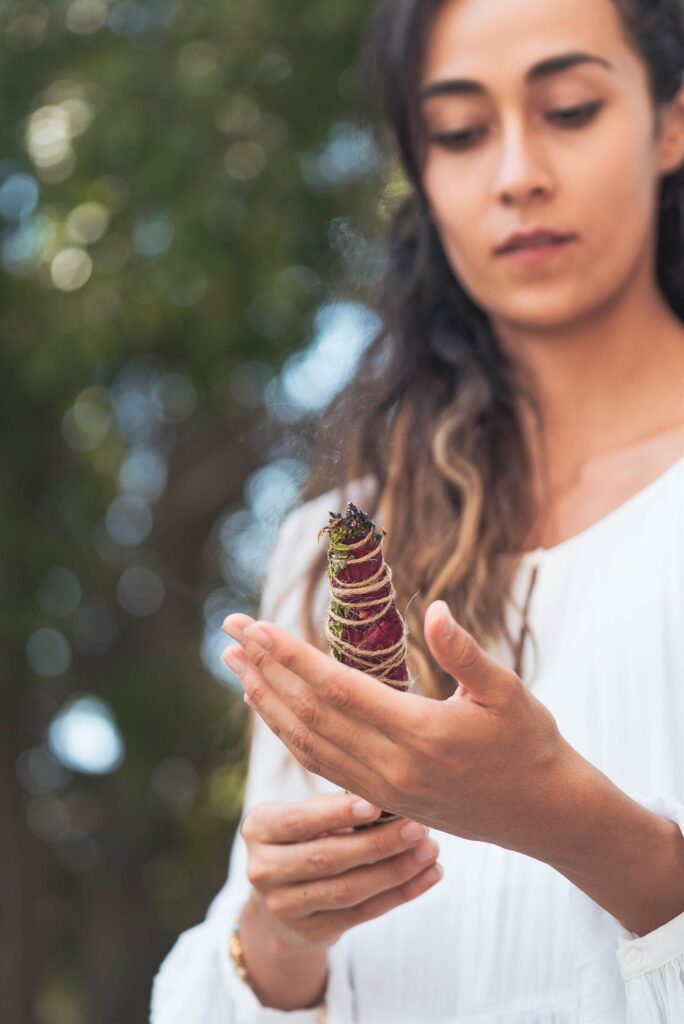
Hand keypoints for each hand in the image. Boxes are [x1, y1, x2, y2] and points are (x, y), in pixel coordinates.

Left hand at [223, 603, 580, 861]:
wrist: (544, 813)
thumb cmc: (530, 743)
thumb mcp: (507, 690)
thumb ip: (465, 652)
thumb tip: (434, 610)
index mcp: (419, 734)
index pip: (335, 688)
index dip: (290, 655)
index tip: (256, 625)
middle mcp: (391, 767)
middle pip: (308, 714)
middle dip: (263, 669)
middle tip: (229, 632)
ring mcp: (382, 790)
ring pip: (306, 744)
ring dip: (266, 702)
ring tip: (237, 666)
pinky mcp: (382, 800)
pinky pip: (321, 765)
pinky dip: (289, 733)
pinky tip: (274, 710)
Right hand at [241, 791, 442, 954]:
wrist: (281, 901)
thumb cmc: (303, 839)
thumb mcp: (304, 817)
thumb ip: (333, 806)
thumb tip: (385, 798)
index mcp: (258, 829)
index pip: (298, 821)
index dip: (337, 814)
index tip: (376, 804)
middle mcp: (263, 869)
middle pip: (327, 857)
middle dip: (378, 843)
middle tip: (417, 828)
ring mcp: (284, 907)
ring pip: (348, 889)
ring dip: (396, 870)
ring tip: (429, 851)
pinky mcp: (311, 932)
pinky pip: (363, 913)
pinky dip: (401, 893)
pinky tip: (428, 875)